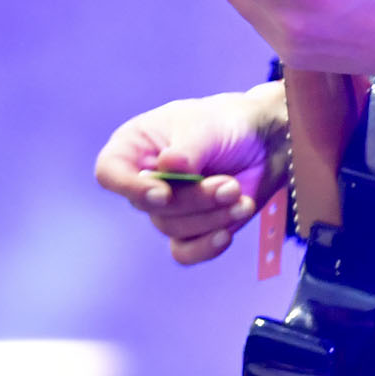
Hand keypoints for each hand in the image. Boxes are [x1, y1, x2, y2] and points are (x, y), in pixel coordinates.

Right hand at [94, 83, 287, 264]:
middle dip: (194, 200)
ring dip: (211, 216)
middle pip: (150, 207)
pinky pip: (185, 251)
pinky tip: (227, 233)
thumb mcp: (207, 126)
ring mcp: (167, 207)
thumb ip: (188, 149)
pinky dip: (206, 246)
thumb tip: (168, 167)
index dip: (129, 188)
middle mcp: (144, 180)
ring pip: (173, 228)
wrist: (265, 143)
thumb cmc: (227, 124)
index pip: (110, 173)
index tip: (164, 193)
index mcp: (135, 146)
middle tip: (229, 185)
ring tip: (239, 196)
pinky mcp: (191, 228)